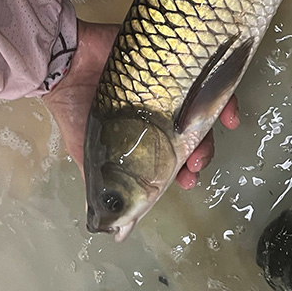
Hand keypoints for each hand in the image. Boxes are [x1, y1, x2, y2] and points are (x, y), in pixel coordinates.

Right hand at [42, 20, 238, 187]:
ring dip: (214, 126)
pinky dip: (223, 92)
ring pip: (205, 106)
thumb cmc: (76, 110)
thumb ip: (105, 187)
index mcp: (146, 134)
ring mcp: (172, 84)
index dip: (185, 169)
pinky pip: (206, 73)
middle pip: (194, 132)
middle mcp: (163, 110)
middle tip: (195, 162)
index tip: (188, 180)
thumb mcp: (91, 155)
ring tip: (212, 135)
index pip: (175, 154)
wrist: (66, 66)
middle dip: (201, 152)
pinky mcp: (176, 60)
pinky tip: (225, 107)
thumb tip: (114, 230)